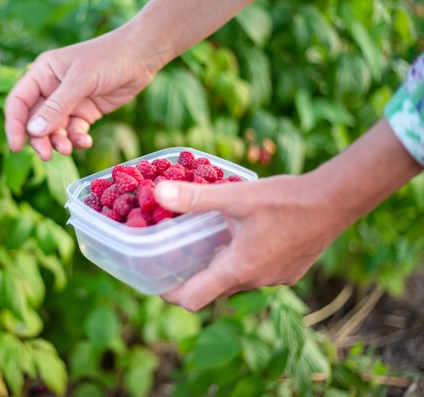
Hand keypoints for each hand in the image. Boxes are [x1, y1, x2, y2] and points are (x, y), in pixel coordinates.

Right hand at [4, 26, 163, 159]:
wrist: (141, 56)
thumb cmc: (109, 58)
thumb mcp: (80, 81)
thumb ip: (57, 107)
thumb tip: (33, 131)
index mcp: (42, 73)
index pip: (18, 102)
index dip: (14, 125)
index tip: (16, 147)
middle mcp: (51, 89)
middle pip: (35, 121)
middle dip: (39, 139)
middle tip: (47, 155)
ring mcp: (69, 102)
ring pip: (54, 130)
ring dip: (59, 142)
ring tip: (69, 149)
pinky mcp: (85, 112)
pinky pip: (74, 131)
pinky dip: (77, 140)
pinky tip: (86, 142)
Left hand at [154, 174, 343, 310]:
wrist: (335, 201)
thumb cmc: (285, 199)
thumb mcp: (235, 196)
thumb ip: (196, 197)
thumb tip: (158, 192)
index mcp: (237, 269)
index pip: (192, 300)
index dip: (170, 294)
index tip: (158, 280)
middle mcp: (255, 282)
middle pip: (213, 292)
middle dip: (192, 279)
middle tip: (177, 257)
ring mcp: (275, 280)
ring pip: (236, 283)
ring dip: (219, 270)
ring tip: (207, 245)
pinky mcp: (290, 273)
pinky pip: (257, 275)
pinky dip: (243, 263)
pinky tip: (242, 239)